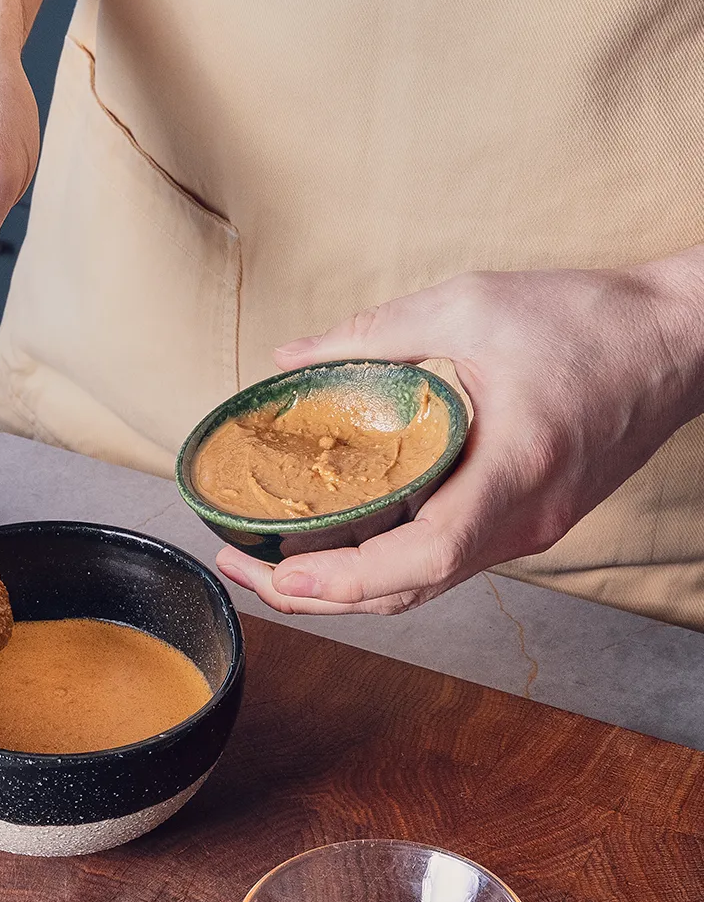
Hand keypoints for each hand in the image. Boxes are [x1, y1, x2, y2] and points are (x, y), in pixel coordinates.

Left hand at [215, 256, 703, 614]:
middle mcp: (520, 519)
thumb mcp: (470, 306)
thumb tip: (287, 360)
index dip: (343, 580)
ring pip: (422, 586)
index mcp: (514, 468)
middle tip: (241, 570)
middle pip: (407, 591)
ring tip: (270, 563)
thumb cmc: (587, 321)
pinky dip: (382, 564)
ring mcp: (525, 531)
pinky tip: (334, 542)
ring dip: (344, 587)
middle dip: (317, 596)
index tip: (278, 576)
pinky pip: (442, 561)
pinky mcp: (522, 523)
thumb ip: (371, 334)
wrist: (678, 343)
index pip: (422, 557)